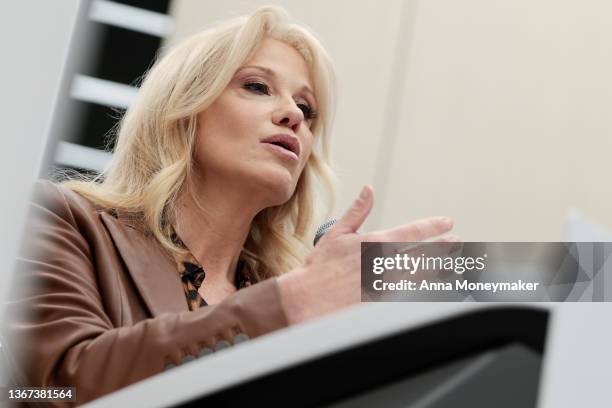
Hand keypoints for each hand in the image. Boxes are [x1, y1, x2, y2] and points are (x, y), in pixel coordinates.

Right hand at [277, 185, 455, 323]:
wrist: (307, 300)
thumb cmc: (319, 267)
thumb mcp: (337, 233)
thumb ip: (358, 211)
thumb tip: (369, 190)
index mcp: (376, 243)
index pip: (414, 231)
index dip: (434, 226)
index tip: (447, 222)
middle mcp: (387, 264)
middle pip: (425, 253)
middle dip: (443, 247)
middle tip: (457, 243)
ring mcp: (388, 285)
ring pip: (424, 275)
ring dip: (442, 267)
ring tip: (455, 263)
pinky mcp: (385, 303)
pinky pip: (414, 295)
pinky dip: (428, 290)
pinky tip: (437, 287)